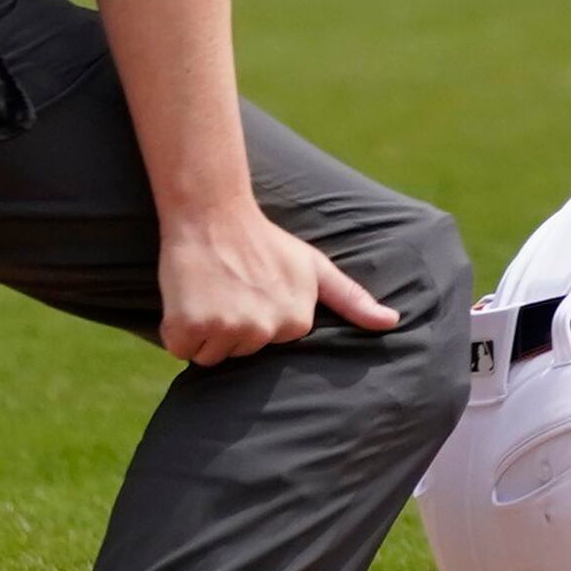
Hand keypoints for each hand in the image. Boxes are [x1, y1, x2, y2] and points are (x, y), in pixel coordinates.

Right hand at [155, 208, 402, 366]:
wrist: (213, 215)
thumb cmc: (266, 242)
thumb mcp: (315, 267)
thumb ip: (352, 298)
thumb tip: (392, 323)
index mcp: (296, 321)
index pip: (270, 344)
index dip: (258, 318)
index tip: (256, 290)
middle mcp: (263, 330)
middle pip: (239, 353)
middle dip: (231, 326)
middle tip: (230, 289)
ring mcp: (226, 329)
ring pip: (210, 355)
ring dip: (204, 330)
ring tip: (211, 292)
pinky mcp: (189, 328)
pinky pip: (181, 349)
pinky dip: (178, 331)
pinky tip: (189, 299)